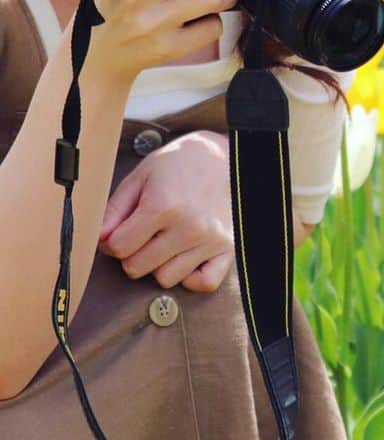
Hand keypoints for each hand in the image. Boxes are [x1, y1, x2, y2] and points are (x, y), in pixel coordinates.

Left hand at [98, 130, 233, 292]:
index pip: (118, 248)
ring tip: (167, 240)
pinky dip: (192, 277)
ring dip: (160, 264)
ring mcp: (210, 240)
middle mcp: (189, 227)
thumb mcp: (142, 175)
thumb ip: (115, 208)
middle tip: (144, 234)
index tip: (120, 230)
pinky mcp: (228, 248)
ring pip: (166, 278)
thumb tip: (100, 240)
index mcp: (164, 206)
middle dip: (133, 253)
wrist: (227, 156)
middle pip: (137, 267)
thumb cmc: (182, 162)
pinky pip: (204, 283)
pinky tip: (187, 257)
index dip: (112, 240)